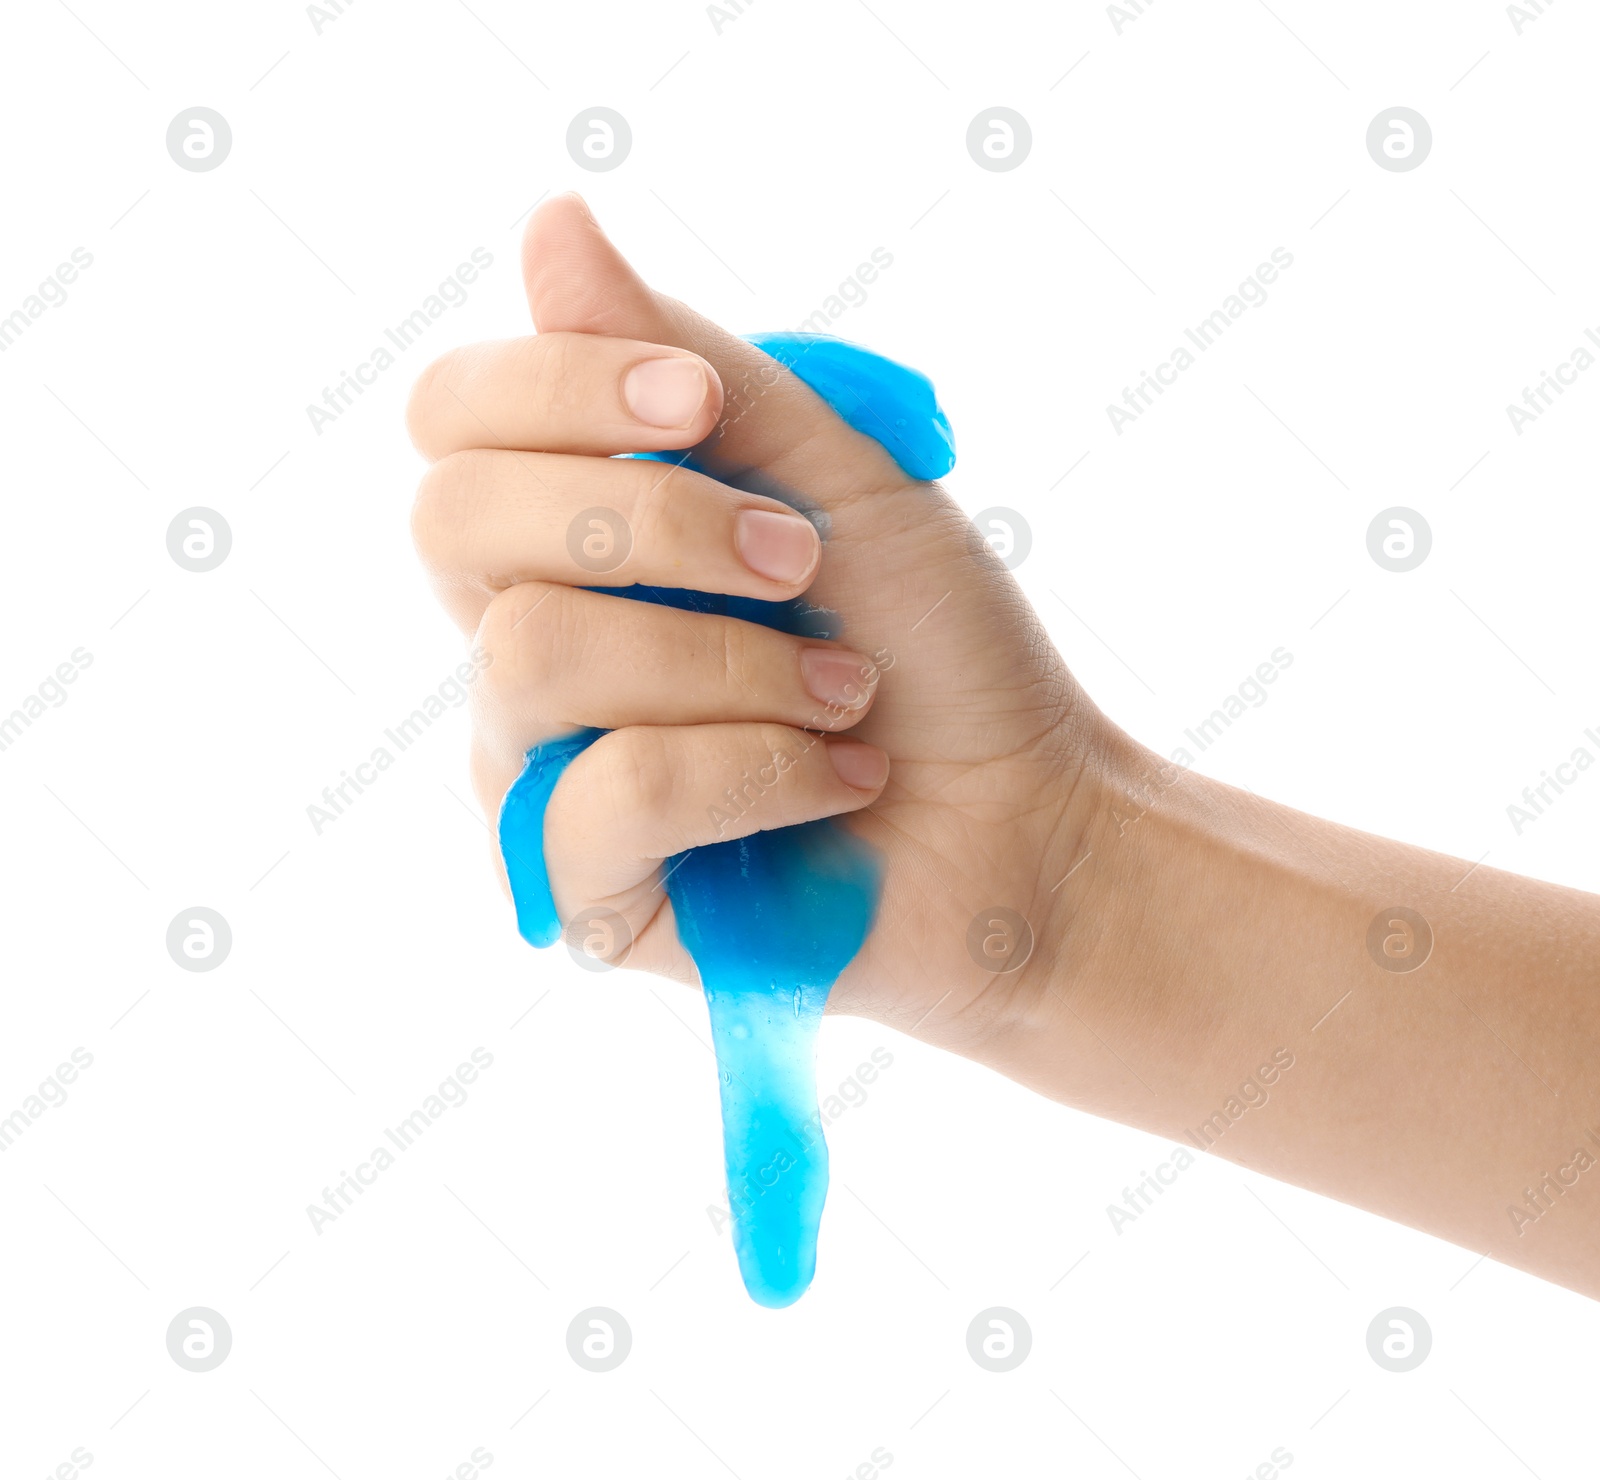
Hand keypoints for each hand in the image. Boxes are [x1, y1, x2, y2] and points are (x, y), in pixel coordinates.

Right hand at [406, 194, 1096, 1047]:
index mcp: (574, 536)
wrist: (1026, 813)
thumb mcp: (832, 473)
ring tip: (843, 690)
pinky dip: (756, 770)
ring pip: (531, 658)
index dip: (550, 388)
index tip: (695, 405)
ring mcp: (541, 770)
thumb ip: (688, 366)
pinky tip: (836, 778)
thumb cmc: (934, 643)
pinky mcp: (580, 889)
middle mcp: (529, 643)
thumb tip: (549, 225)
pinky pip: (604, 796)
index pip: (451, 422)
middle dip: (654, 526)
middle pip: (453, 523)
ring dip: (730, 659)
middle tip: (797, 557)